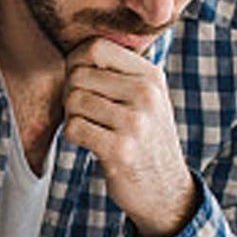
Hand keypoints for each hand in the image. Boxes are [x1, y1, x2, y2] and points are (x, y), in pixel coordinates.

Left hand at [62, 37, 197, 236]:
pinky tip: (92, 144)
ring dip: (73, 116)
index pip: (95, 47)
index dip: (76, 62)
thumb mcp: (144, 98)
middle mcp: (147, 94)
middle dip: (71, 93)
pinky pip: (73, 128)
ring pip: (73, 100)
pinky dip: (74, 136)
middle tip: (87, 113)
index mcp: (151, 76)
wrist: (166, 189)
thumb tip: (72, 50)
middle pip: (78, 75)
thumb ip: (117, 72)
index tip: (81, 81)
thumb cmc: (144, 138)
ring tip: (93, 128)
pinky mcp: (120, 150)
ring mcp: (135, 122)